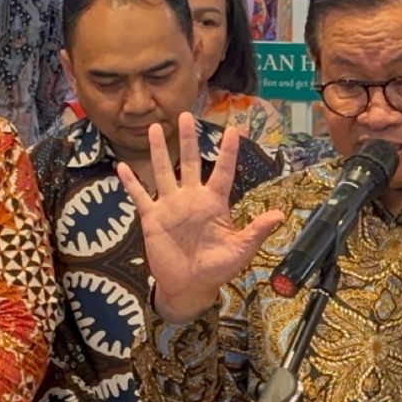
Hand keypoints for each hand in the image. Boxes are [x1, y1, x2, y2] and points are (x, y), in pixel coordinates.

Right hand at [117, 113, 284, 322]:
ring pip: (164, 171)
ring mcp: (171, 206)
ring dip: (160, 151)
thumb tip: (280, 215)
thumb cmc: (217, 269)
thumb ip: (256, 231)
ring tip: (156, 128)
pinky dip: (131, 182)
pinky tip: (122, 166)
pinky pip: (140, 196)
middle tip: (186, 115)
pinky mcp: (152, 218)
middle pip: (192, 162)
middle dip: (190, 139)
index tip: (234, 129)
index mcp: (215, 203)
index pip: (224, 171)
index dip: (229, 152)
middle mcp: (192, 198)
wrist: (190, 286)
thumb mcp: (240, 250)